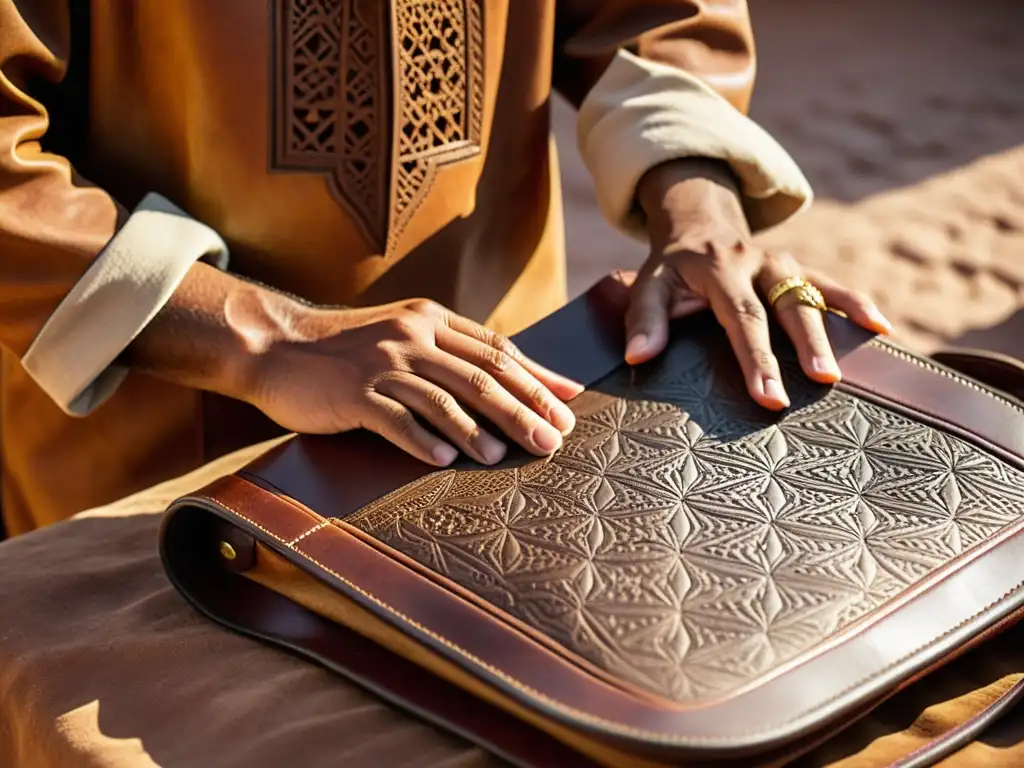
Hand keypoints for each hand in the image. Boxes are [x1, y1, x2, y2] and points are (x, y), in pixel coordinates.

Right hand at [246, 299, 583, 466]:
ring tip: (503, 457)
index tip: (567, 404)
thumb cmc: (347, 349)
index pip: (496, 349)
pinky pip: (395, 419)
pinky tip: (446, 461)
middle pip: (480, 375)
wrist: (276, 346)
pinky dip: (423, 441)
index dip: (536, 378)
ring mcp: (382, 363)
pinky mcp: (353, 392)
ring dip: (477, 430)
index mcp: (431, 320)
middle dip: (522, 409)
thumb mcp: (402, 334)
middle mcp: (412, 336)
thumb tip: (504, 377)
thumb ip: (448, 350)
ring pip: (443, 398)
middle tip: (553, 439)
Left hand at [628, 159, 892, 409]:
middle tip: (821, 382)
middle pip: (787, 305)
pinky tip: (881, 326)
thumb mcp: (648, 284)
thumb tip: (638, 355)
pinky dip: (857, 302)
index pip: (742, 317)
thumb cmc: (671, 268)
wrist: (698, 223)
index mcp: (720, 268)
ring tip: (846, 367)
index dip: (757, 357)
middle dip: (804, 345)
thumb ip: (644, 318)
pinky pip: (831, 284)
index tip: (769, 396)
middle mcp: (757, 261)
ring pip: (814, 293)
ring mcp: (783, 264)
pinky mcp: (799, 269)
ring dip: (833, 329)